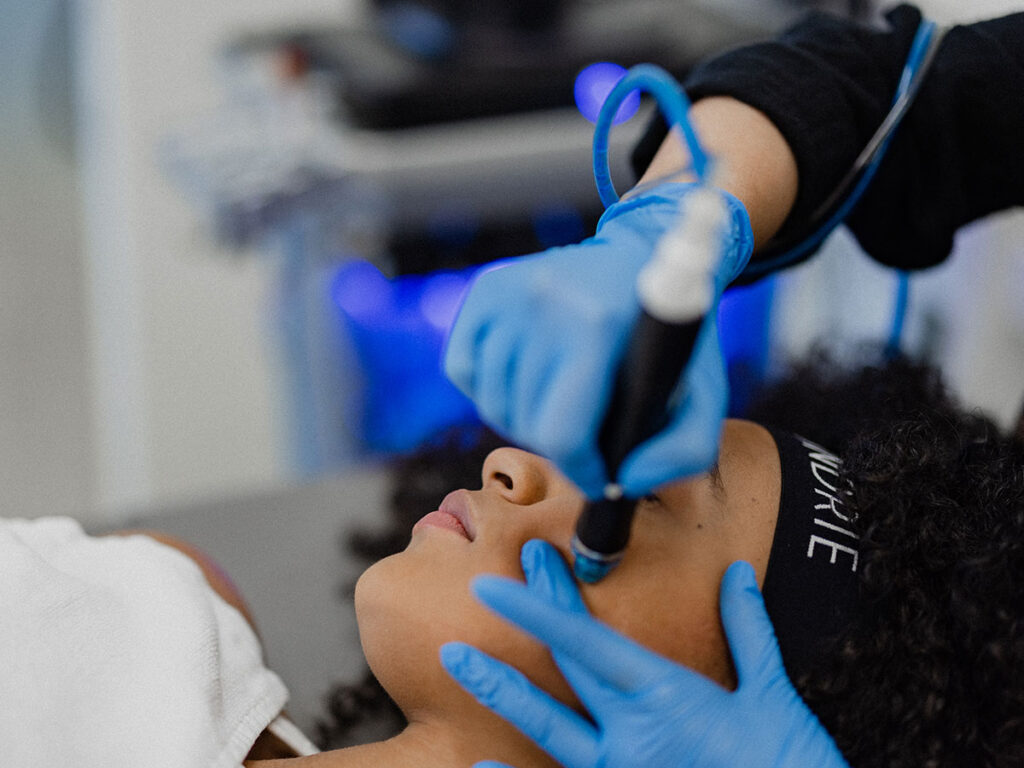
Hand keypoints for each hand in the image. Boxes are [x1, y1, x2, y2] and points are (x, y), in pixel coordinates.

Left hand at [440, 540, 849, 767]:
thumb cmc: (793, 764)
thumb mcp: (773, 696)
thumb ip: (748, 631)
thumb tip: (736, 573)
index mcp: (667, 695)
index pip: (589, 641)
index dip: (541, 607)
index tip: (501, 579)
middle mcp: (633, 733)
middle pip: (563, 670)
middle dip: (525, 622)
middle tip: (481, 583)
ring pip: (548, 729)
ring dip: (501, 691)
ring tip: (457, 660)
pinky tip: (479, 767)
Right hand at [443, 183, 752, 497]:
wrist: (645, 251)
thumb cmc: (669, 337)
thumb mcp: (705, 394)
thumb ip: (682, 451)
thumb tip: (623, 482)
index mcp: (597, 326)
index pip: (562, 432)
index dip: (580, 471)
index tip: (596, 477)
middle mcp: (544, 302)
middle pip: (525, 423)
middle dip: (557, 445)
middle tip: (586, 432)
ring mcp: (509, 292)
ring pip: (491, 402)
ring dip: (522, 419)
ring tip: (558, 404)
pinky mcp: (486, 289)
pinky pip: (463, 370)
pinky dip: (489, 388)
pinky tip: (526, 378)